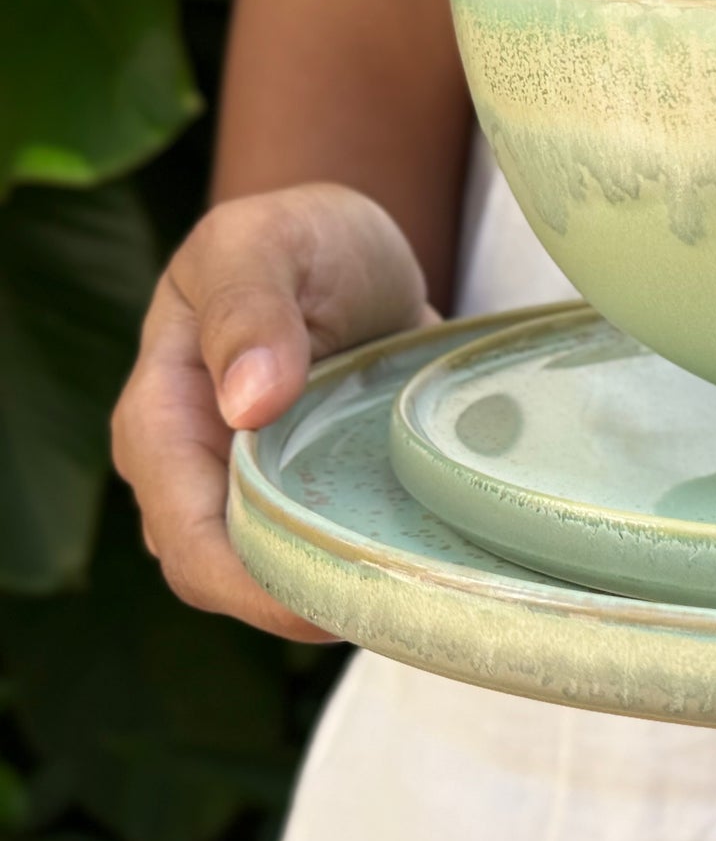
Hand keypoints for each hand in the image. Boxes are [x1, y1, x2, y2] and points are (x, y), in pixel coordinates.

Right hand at [112, 183, 434, 639]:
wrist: (349, 241)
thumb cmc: (298, 236)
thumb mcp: (267, 243)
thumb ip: (251, 310)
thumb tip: (247, 405)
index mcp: (162, 420)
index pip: (188, 537)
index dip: (251, 585)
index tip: (327, 602)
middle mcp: (197, 471)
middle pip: (229, 576)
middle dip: (301, 604)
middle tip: (398, 604)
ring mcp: (254, 488)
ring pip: (279, 574)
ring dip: (340, 587)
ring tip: (419, 592)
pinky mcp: (313, 493)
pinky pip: (329, 549)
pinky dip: (369, 561)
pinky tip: (429, 564)